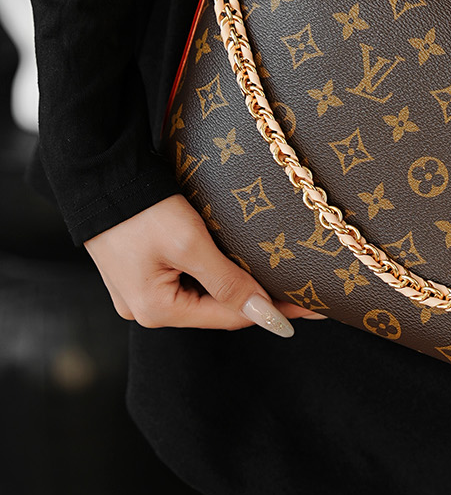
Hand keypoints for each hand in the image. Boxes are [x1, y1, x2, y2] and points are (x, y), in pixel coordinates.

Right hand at [84, 194, 323, 334]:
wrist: (99, 177)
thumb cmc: (143, 209)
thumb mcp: (190, 244)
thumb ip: (227, 282)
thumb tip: (264, 314)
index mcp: (156, 311)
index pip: (229, 317)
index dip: (271, 311)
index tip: (308, 306)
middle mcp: (145, 310)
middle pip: (215, 308)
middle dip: (255, 299)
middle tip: (299, 290)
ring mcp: (140, 293)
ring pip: (202, 294)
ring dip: (235, 285)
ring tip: (275, 277)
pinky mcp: (139, 273)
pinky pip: (187, 280)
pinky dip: (213, 273)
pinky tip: (236, 264)